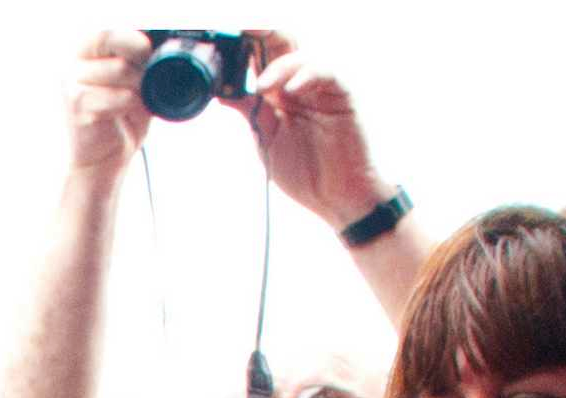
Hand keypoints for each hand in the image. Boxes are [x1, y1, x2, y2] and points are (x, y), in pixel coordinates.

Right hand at [67, 29, 156, 177]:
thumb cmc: (119, 123)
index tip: (148, 53)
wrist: (101, 164)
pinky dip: (130, 107)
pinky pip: (120, 96)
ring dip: (138, 89)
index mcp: (84, 57)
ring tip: (132, 106)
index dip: (131, 41)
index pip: (106, 35)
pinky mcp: (77, 105)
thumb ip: (140, 66)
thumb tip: (160, 51)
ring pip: (122, 71)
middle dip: (139, 68)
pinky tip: (122, 118)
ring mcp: (72, 85)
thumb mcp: (134, 87)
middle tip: (145, 86)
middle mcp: (72, 67)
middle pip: (118, 51)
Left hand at [228, 34, 394, 229]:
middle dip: (262, 36)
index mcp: (279, 94)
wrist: (336, 198)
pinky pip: (327, 74)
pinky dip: (308, 76)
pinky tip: (291, 90)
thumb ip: (251, 113)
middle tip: (242, 31)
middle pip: (282, 48)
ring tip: (262, 86)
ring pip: (302, 57)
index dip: (244, 48)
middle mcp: (300, 86)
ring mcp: (322, 89)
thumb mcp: (267, 140)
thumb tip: (224, 91)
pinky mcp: (343, 96)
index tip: (222, 45)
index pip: (261, 60)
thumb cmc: (305, 173)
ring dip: (279, 66)